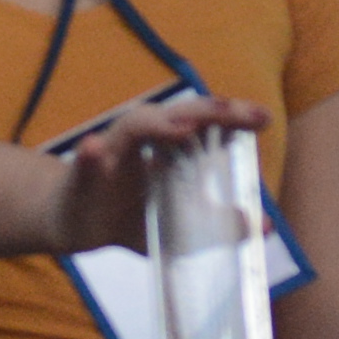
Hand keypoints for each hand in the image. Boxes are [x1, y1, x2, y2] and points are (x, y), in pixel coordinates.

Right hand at [38, 84, 257, 255]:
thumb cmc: (128, 215)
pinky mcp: (81, 177)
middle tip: (238, 114)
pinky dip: (89, 155)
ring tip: (184, 129)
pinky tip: (92, 148)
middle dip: (208, 112)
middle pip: (177, 115)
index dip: (232, 116)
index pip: (204, 121)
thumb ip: (218, 222)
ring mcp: (110, 153)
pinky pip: (84, 163)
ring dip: (158, 125)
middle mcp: (141, 138)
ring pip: (133, 127)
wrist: (74, 226)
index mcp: (167, 143)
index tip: (264, 119)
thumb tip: (263, 226)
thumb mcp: (180, 223)